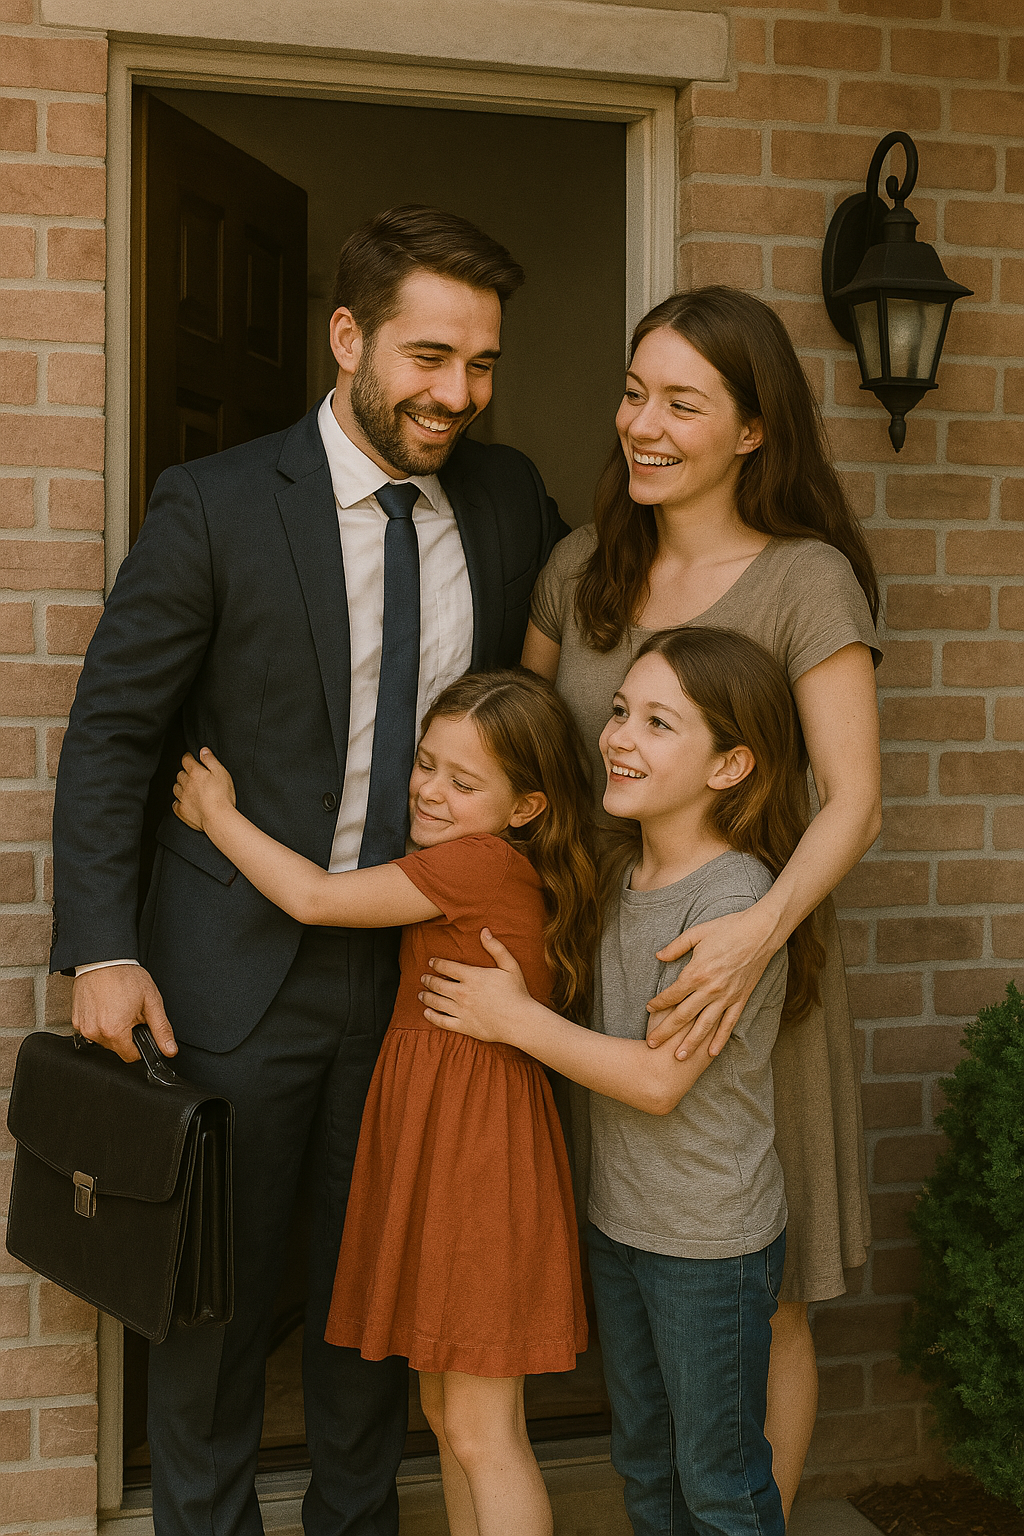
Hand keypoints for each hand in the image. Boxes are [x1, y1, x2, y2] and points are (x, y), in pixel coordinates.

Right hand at [72, 964, 176, 1062]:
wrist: (102, 959)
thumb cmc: (125, 976)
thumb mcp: (151, 1002)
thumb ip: (161, 1029)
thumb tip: (170, 1050)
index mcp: (114, 1031)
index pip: (131, 1056)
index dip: (141, 1046)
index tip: (142, 1031)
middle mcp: (95, 1032)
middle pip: (117, 1048)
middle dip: (127, 1035)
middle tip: (130, 1012)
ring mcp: (83, 1027)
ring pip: (104, 1040)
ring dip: (112, 1029)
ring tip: (117, 1007)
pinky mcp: (76, 1020)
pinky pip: (92, 1030)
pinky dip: (100, 1023)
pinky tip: (105, 1007)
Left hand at [173, 747, 235, 830]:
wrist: (218, 818)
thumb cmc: (222, 795)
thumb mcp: (221, 772)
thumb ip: (211, 760)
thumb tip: (203, 751)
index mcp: (195, 773)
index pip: (186, 760)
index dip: (187, 757)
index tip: (189, 757)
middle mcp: (186, 784)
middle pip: (180, 774)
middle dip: (185, 772)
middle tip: (191, 773)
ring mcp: (182, 798)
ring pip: (176, 788)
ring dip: (180, 786)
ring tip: (187, 787)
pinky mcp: (182, 811)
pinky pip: (175, 804)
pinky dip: (178, 801)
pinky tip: (182, 801)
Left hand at [419, 929, 530, 1041]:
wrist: (520, 1021)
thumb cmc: (517, 992)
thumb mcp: (510, 966)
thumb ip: (496, 948)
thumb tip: (484, 931)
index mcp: (472, 976)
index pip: (447, 967)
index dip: (436, 963)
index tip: (431, 962)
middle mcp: (463, 993)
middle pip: (438, 984)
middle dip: (428, 980)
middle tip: (423, 978)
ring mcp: (461, 1010)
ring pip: (436, 1002)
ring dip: (426, 997)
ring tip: (421, 994)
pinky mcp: (463, 1026)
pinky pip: (442, 1021)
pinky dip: (431, 1017)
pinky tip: (426, 1013)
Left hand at [644, 906, 779, 1059]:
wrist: (760, 932)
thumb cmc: (727, 928)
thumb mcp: (697, 933)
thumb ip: (676, 947)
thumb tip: (658, 956)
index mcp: (697, 972)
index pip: (672, 994)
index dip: (658, 1003)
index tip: (648, 1009)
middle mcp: (711, 989)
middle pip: (683, 1015)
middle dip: (665, 1031)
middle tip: (651, 1043)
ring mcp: (727, 997)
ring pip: (705, 1025)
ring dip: (690, 1043)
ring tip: (678, 1057)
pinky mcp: (741, 999)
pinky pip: (729, 1024)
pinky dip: (720, 1039)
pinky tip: (711, 1052)